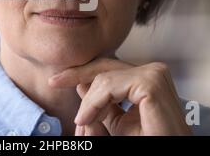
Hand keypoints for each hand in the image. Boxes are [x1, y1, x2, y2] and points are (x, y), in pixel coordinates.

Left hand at [48, 58, 191, 135]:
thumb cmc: (148, 143)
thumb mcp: (118, 124)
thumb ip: (102, 105)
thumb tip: (81, 85)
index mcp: (148, 79)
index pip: (111, 68)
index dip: (84, 72)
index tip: (58, 80)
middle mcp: (154, 72)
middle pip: (106, 66)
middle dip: (78, 73)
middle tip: (54, 81)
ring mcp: (154, 74)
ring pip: (105, 77)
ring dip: (88, 101)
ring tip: (83, 121)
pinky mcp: (151, 83)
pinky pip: (109, 85)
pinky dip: (94, 102)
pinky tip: (86, 118)